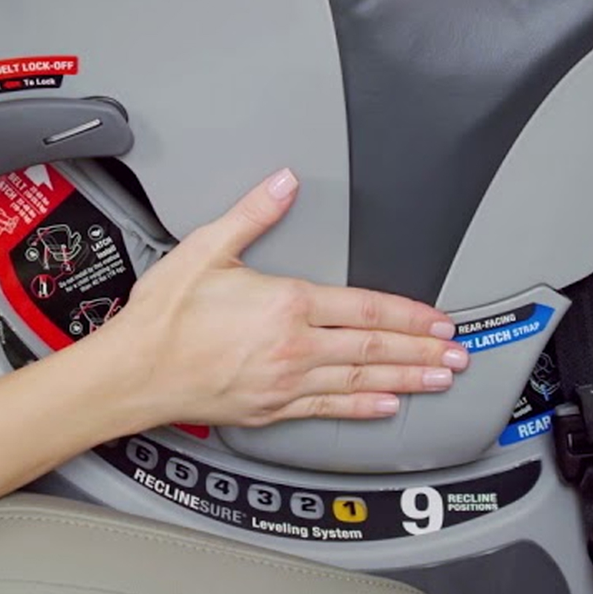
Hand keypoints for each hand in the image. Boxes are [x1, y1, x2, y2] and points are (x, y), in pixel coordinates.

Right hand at [97, 169, 466, 431]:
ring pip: (360, 381)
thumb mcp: (207, 248)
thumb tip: (284, 184)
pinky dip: (363, 408)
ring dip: (406, 379)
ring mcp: (286, 382)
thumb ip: (252, 214)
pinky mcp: (272, 408)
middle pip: (374, 348)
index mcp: (286, 304)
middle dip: (422, 350)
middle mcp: (294, 347)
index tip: (438, 319)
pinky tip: (387, 407)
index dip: (409, 314)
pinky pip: (329, 409)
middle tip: (458, 354)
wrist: (134, 372)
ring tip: (439, 380)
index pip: (365, 309)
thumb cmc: (165, 317)